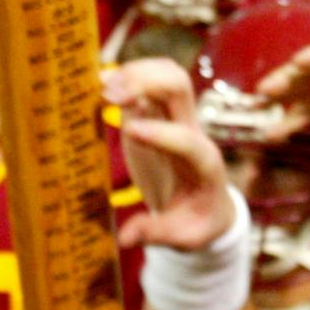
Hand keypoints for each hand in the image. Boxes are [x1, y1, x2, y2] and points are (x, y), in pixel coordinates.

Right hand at [106, 59, 233, 253]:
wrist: (209, 204)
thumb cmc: (196, 220)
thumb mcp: (183, 237)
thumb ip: (156, 233)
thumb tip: (126, 238)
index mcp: (203, 164)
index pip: (188, 140)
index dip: (161, 134)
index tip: (129, 133)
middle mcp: (192, 130)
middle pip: (180, 88)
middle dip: (146, 83)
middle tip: (109, 96)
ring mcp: (176, 116)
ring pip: (167, 73)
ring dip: (136, 72)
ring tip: (102, 85)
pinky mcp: (159, 111)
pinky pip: (150, 79)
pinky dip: (127, 73)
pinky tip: (100, 81)